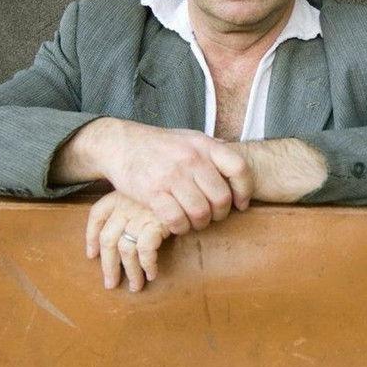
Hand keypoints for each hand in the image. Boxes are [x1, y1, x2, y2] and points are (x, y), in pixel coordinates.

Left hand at [86, 191, 175, 291]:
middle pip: (108, 239)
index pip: (97, 216)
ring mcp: (140, 215)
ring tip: (135, 286)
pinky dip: (147, 265)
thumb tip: (117, 238)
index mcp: (119, 196)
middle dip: (108, 266)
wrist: (187, 186)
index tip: (92, 255)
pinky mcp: (156, 223)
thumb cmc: (167, 193)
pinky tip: (151, 274)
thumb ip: (130, 208)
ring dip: (130, 272)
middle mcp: (126, 205)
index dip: (91, 237)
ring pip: (126, 250)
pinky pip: (145, 250)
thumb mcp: (144, 194)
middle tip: (111, 284)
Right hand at [99, 122, 252, 229]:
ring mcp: (172, 176)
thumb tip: (239, 163)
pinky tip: (178, 224)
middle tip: (212, 216)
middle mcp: (191, 159)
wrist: (120, 144)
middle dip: (220, 214)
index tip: (241, 203)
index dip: (245, 190)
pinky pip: (177, 220)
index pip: (239, 168)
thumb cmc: (159, 145)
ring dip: (200, 224)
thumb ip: (213, 150)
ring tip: (195, 221)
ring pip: (201, 213)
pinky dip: (180, 228)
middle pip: (221, 198)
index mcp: (204, 145)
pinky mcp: (153, 193)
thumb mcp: (189, 138)